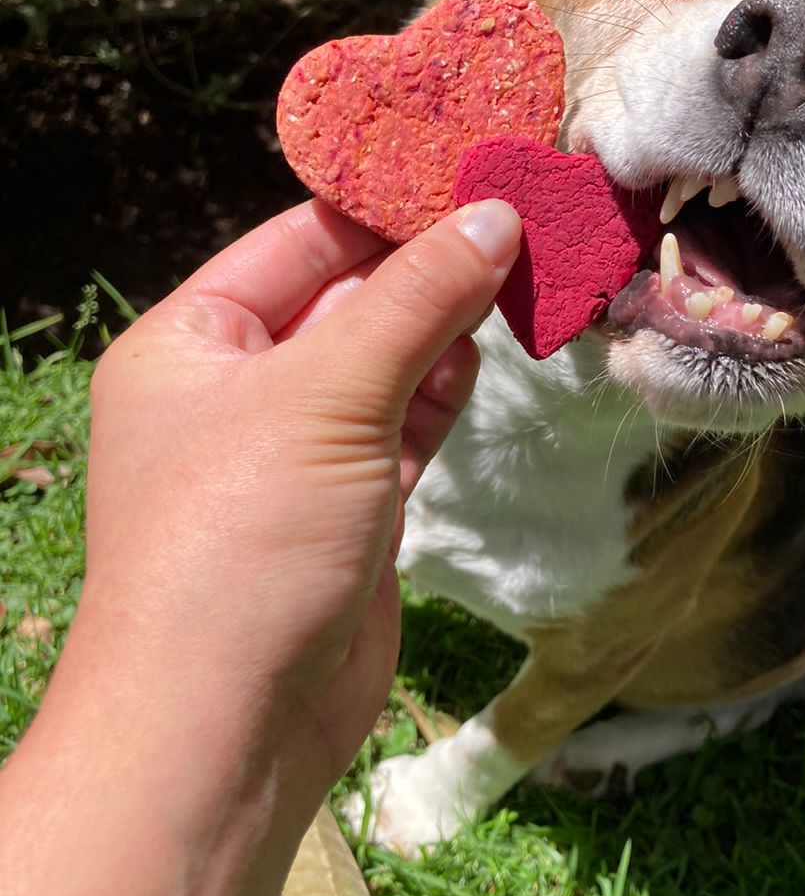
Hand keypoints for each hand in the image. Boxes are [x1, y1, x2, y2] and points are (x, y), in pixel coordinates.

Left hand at [69, 196, 520, 837]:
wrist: (228, 728)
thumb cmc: (241, 544)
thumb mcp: (326, 396)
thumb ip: (414, 300)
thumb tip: (496, 216)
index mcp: (190, 342)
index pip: (299, 240)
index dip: (386, 204)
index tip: (476, 166)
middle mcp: (235, 390)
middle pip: (348, 298)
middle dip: (428, 266)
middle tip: (523, 215)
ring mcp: (294, 453)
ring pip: (384, 362)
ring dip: (445, 329)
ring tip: (520, 277)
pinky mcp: (348, 508)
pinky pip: (403, 425)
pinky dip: (443, 394)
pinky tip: (484, 358)